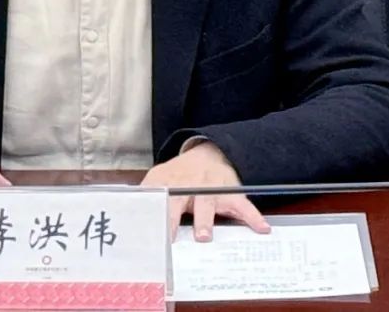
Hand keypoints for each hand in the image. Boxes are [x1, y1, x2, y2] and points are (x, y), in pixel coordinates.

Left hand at [141, 141, 269, 240]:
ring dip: (205, 219)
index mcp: (168, 183)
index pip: (156, 199)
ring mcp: (210, 188)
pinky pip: (243, 205)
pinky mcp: (230, 192)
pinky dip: (253, 217)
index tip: (144, 231)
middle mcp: (188, 184)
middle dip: (173, 216)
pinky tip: (261, 228)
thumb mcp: (158, 179)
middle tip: (169, 235)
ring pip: (207, 202)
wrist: (208, 153)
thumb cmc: (180, 175)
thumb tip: (126, 214)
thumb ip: (145, 196)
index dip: (150, 214)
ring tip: (203, 236)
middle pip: (178, 200)